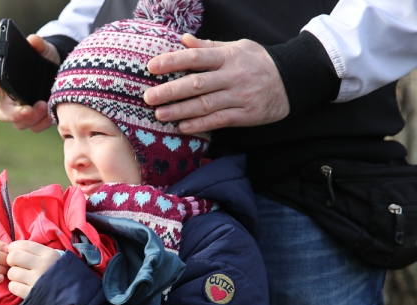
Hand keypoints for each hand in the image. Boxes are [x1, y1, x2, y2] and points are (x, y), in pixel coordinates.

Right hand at [0, 34, 59, 132]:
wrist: (59, 70)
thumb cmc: (44, 58)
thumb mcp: (43, 49)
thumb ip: (38, 44)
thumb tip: (33, 41)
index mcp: (4, 81)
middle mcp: (10, 99)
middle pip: (4, 114)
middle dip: (15, 114)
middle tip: (29, 109)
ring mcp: (22, 111)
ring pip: (20, 124)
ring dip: (32, 119)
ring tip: (44, 106)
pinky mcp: (36, 119)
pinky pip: (35, 128)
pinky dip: (42, 124)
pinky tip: (51, 114)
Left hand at [6, 240, 60, 298]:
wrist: (72, 297)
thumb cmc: (60, 274)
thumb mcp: (54, 258)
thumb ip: (36, 252)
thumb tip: (13, 248)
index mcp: (49, 254)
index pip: (23, 245)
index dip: (13, 248)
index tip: (13, 252)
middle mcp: (43, 265)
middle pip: (14, 256)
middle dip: (11, 261)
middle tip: (16, 265)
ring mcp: (37, 281)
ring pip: (12, 272)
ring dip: (13, 275)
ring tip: (21, 277)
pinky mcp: (32, 294)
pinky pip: (13, 287)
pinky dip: (15, 287)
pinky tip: (22, 287)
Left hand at [143, 34, 289, 133]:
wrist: (293, 80)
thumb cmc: (258, 62)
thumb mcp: (237, 47)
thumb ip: (208, 47)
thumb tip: (182, 40)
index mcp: (228, 57)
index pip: (196, 57)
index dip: (173, 61)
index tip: (152, 67)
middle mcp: (233, 76)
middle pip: (197, 83)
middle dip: (171, 91)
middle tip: (148, 97)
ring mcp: (240, 96)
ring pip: (205, 104)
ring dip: (180, 111)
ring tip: (159, 114)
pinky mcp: (246, 115)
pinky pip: (220, 120)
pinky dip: (200, 125)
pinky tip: (182, 127)